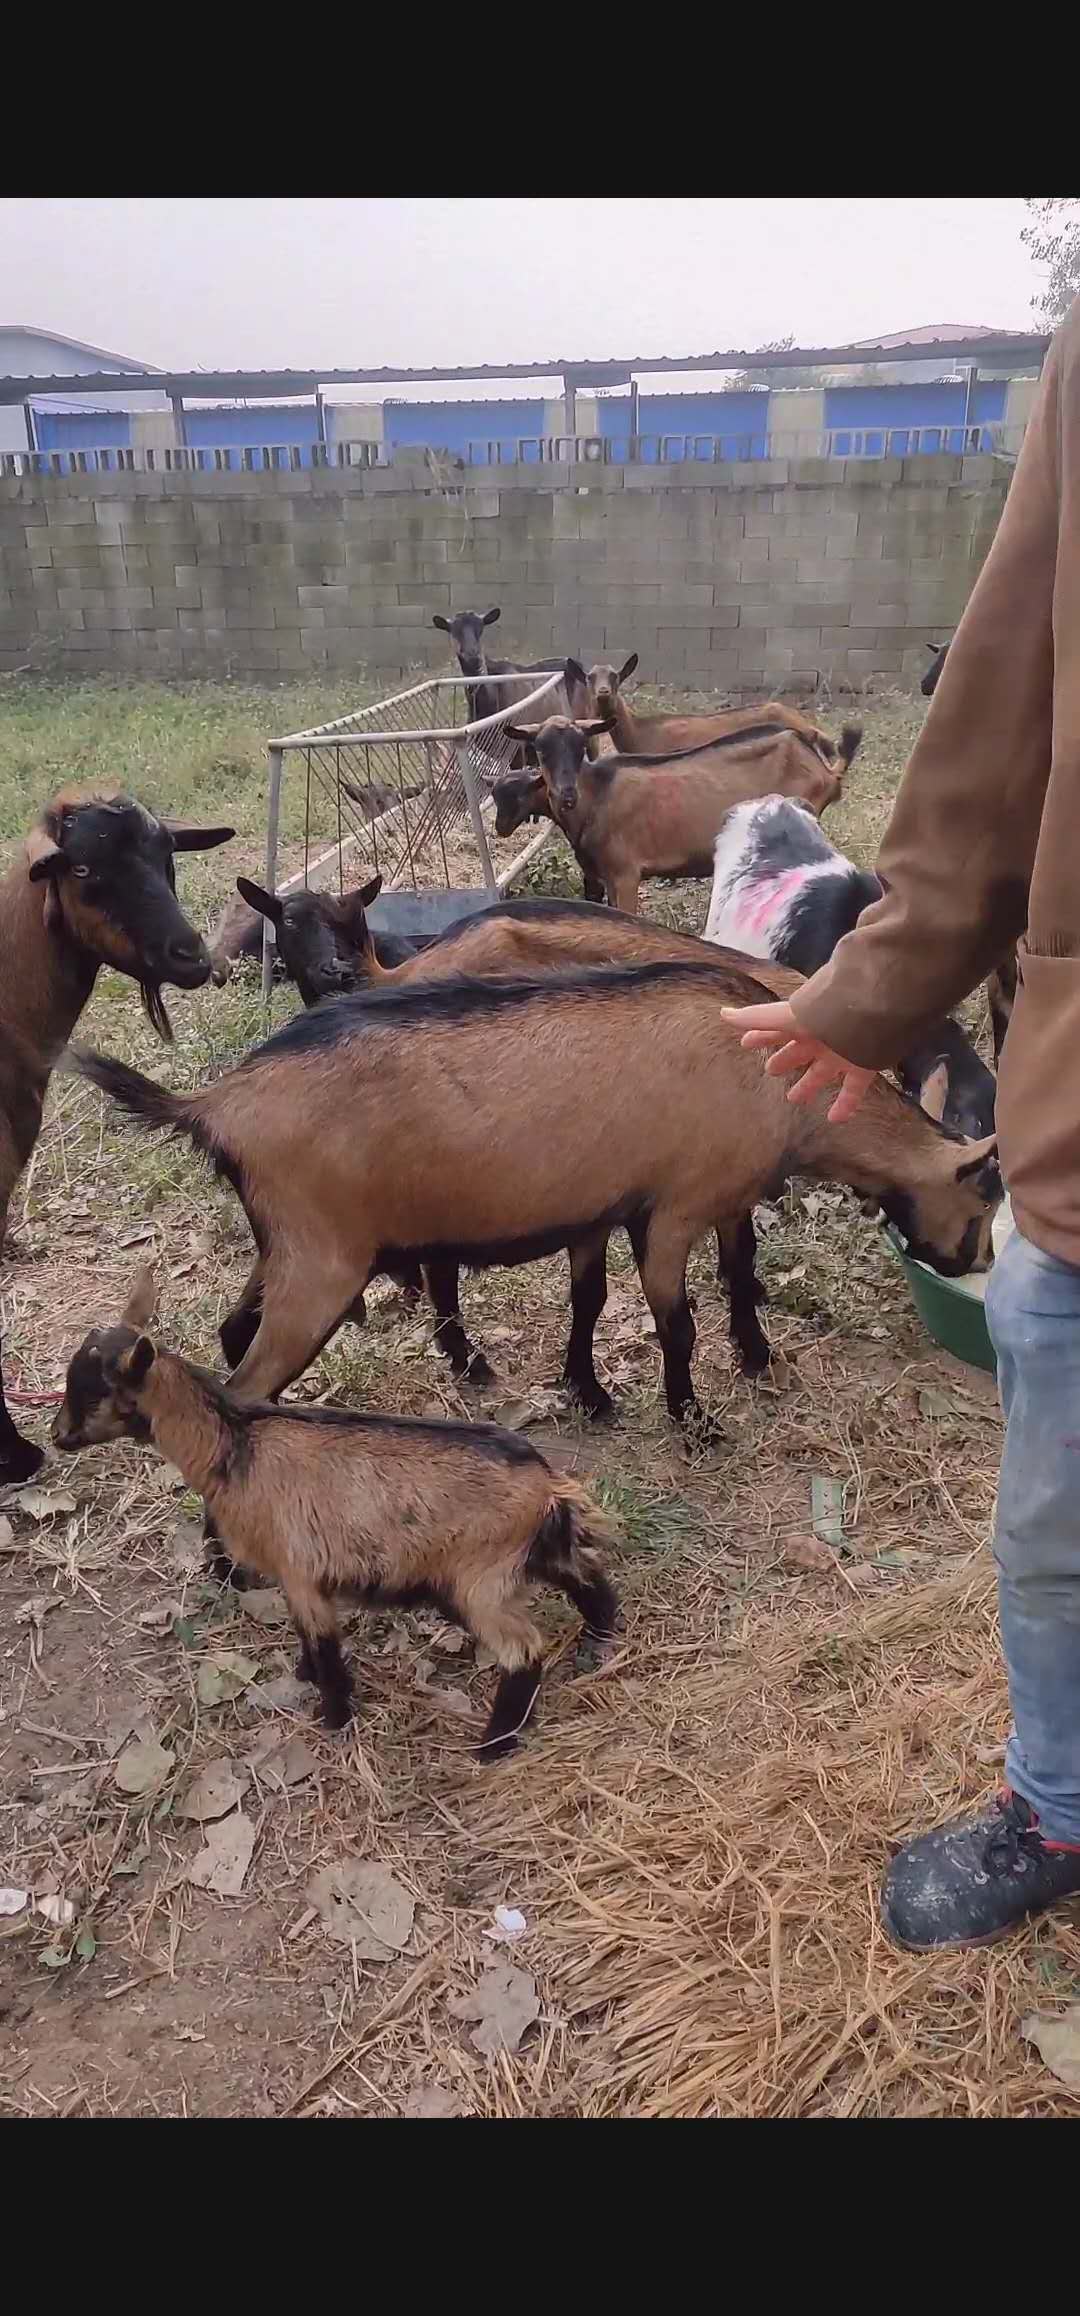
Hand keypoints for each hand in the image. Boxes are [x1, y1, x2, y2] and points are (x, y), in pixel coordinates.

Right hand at [720, 1000, 876, 1123]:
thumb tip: (723, 1014)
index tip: (746, 1042)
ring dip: (808, 1085)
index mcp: (802, 1024)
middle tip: (770, 1071)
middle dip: (784, 1060)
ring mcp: (842, 1053)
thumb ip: (757, 1018)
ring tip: (794, 1098)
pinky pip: (853, 1091)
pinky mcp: (862, 1068)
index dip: (760, 1036)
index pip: (776, 1030)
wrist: (871, 1009)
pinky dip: (845, 1106)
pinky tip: (835, 1120)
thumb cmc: (826, 1011)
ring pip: (822, 1073)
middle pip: (798, 1052)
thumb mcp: (787, 1016)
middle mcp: (821, 1038)